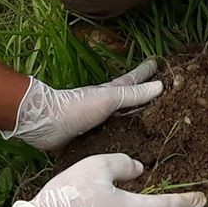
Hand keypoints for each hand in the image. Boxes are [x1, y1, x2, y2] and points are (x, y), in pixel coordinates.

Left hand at [2, 59, 164, 151]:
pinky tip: (125, 144)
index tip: (157, 62)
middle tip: (158, 90)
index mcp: (111, 92)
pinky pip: (111, 137)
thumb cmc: (78, 107)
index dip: (146, 73)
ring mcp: (97, 121)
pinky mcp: (90, 138)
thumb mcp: (109, 98)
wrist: (47, 124)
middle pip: (128, 98)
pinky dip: (120, 137)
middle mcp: (105, 105)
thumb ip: (133, 95)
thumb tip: (160, 86)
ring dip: (132, 117)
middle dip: (142, 94)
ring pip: (120, 118)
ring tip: (146, 119)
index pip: (134, 80)